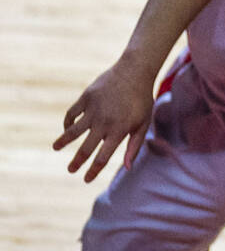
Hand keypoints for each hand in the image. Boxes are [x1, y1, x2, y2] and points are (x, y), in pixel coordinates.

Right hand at [53, 61, 153, 181]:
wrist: (135, 71)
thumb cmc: (142, 99)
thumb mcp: (143, 122)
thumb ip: (134, 146)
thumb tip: (127, 168)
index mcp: (119, 130)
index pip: (102, 157)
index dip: (93, 171)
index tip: (86, 179)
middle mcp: (104, 122)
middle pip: (86, 148)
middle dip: (77, 161)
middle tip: (70, 170)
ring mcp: (93, 109)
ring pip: (73, 131)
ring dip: (63, 141)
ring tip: (56, 148)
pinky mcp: (86, 97)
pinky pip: (72, 113)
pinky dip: (67, 122)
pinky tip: (67, 127)